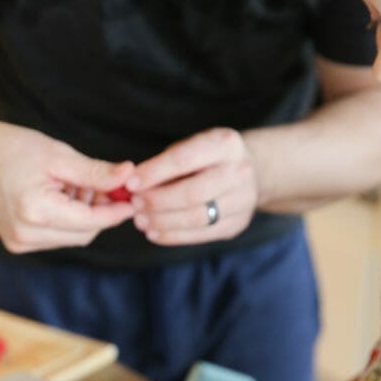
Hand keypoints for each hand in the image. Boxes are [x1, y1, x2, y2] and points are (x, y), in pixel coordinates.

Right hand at [0, 120, 134, 252]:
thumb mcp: (56, 154)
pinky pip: (55, 236)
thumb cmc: (7, 148)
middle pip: (84, 234)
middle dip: (99, 211)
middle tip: (102, 183)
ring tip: (74, 184)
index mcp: (36, 212)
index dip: (116, 211)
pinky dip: (66, 219)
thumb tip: (128, 175)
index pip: (91, 223)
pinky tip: (59, 195)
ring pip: (71, 237)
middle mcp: (26, 235)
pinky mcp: (16, 243)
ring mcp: (19, 243)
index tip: (132, 198)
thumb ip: (94, 171)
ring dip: (82, 215)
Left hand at [125, 128, 258, 244]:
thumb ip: (164, 164)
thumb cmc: (207, 159)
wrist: (250, 173)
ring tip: (141, 220)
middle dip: (158, 201)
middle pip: (193, 193)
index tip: (130, 183)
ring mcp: (243, 200)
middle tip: (135, 204)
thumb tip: (132, 184)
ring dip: (163, 221)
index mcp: (226, 144)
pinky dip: (173, 236)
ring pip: (197, 218)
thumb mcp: (190, 148)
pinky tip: (154, 232)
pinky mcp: (236, 224)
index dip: (154, 173)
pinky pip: (201, 235)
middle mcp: (240, 172)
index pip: (185, 159)